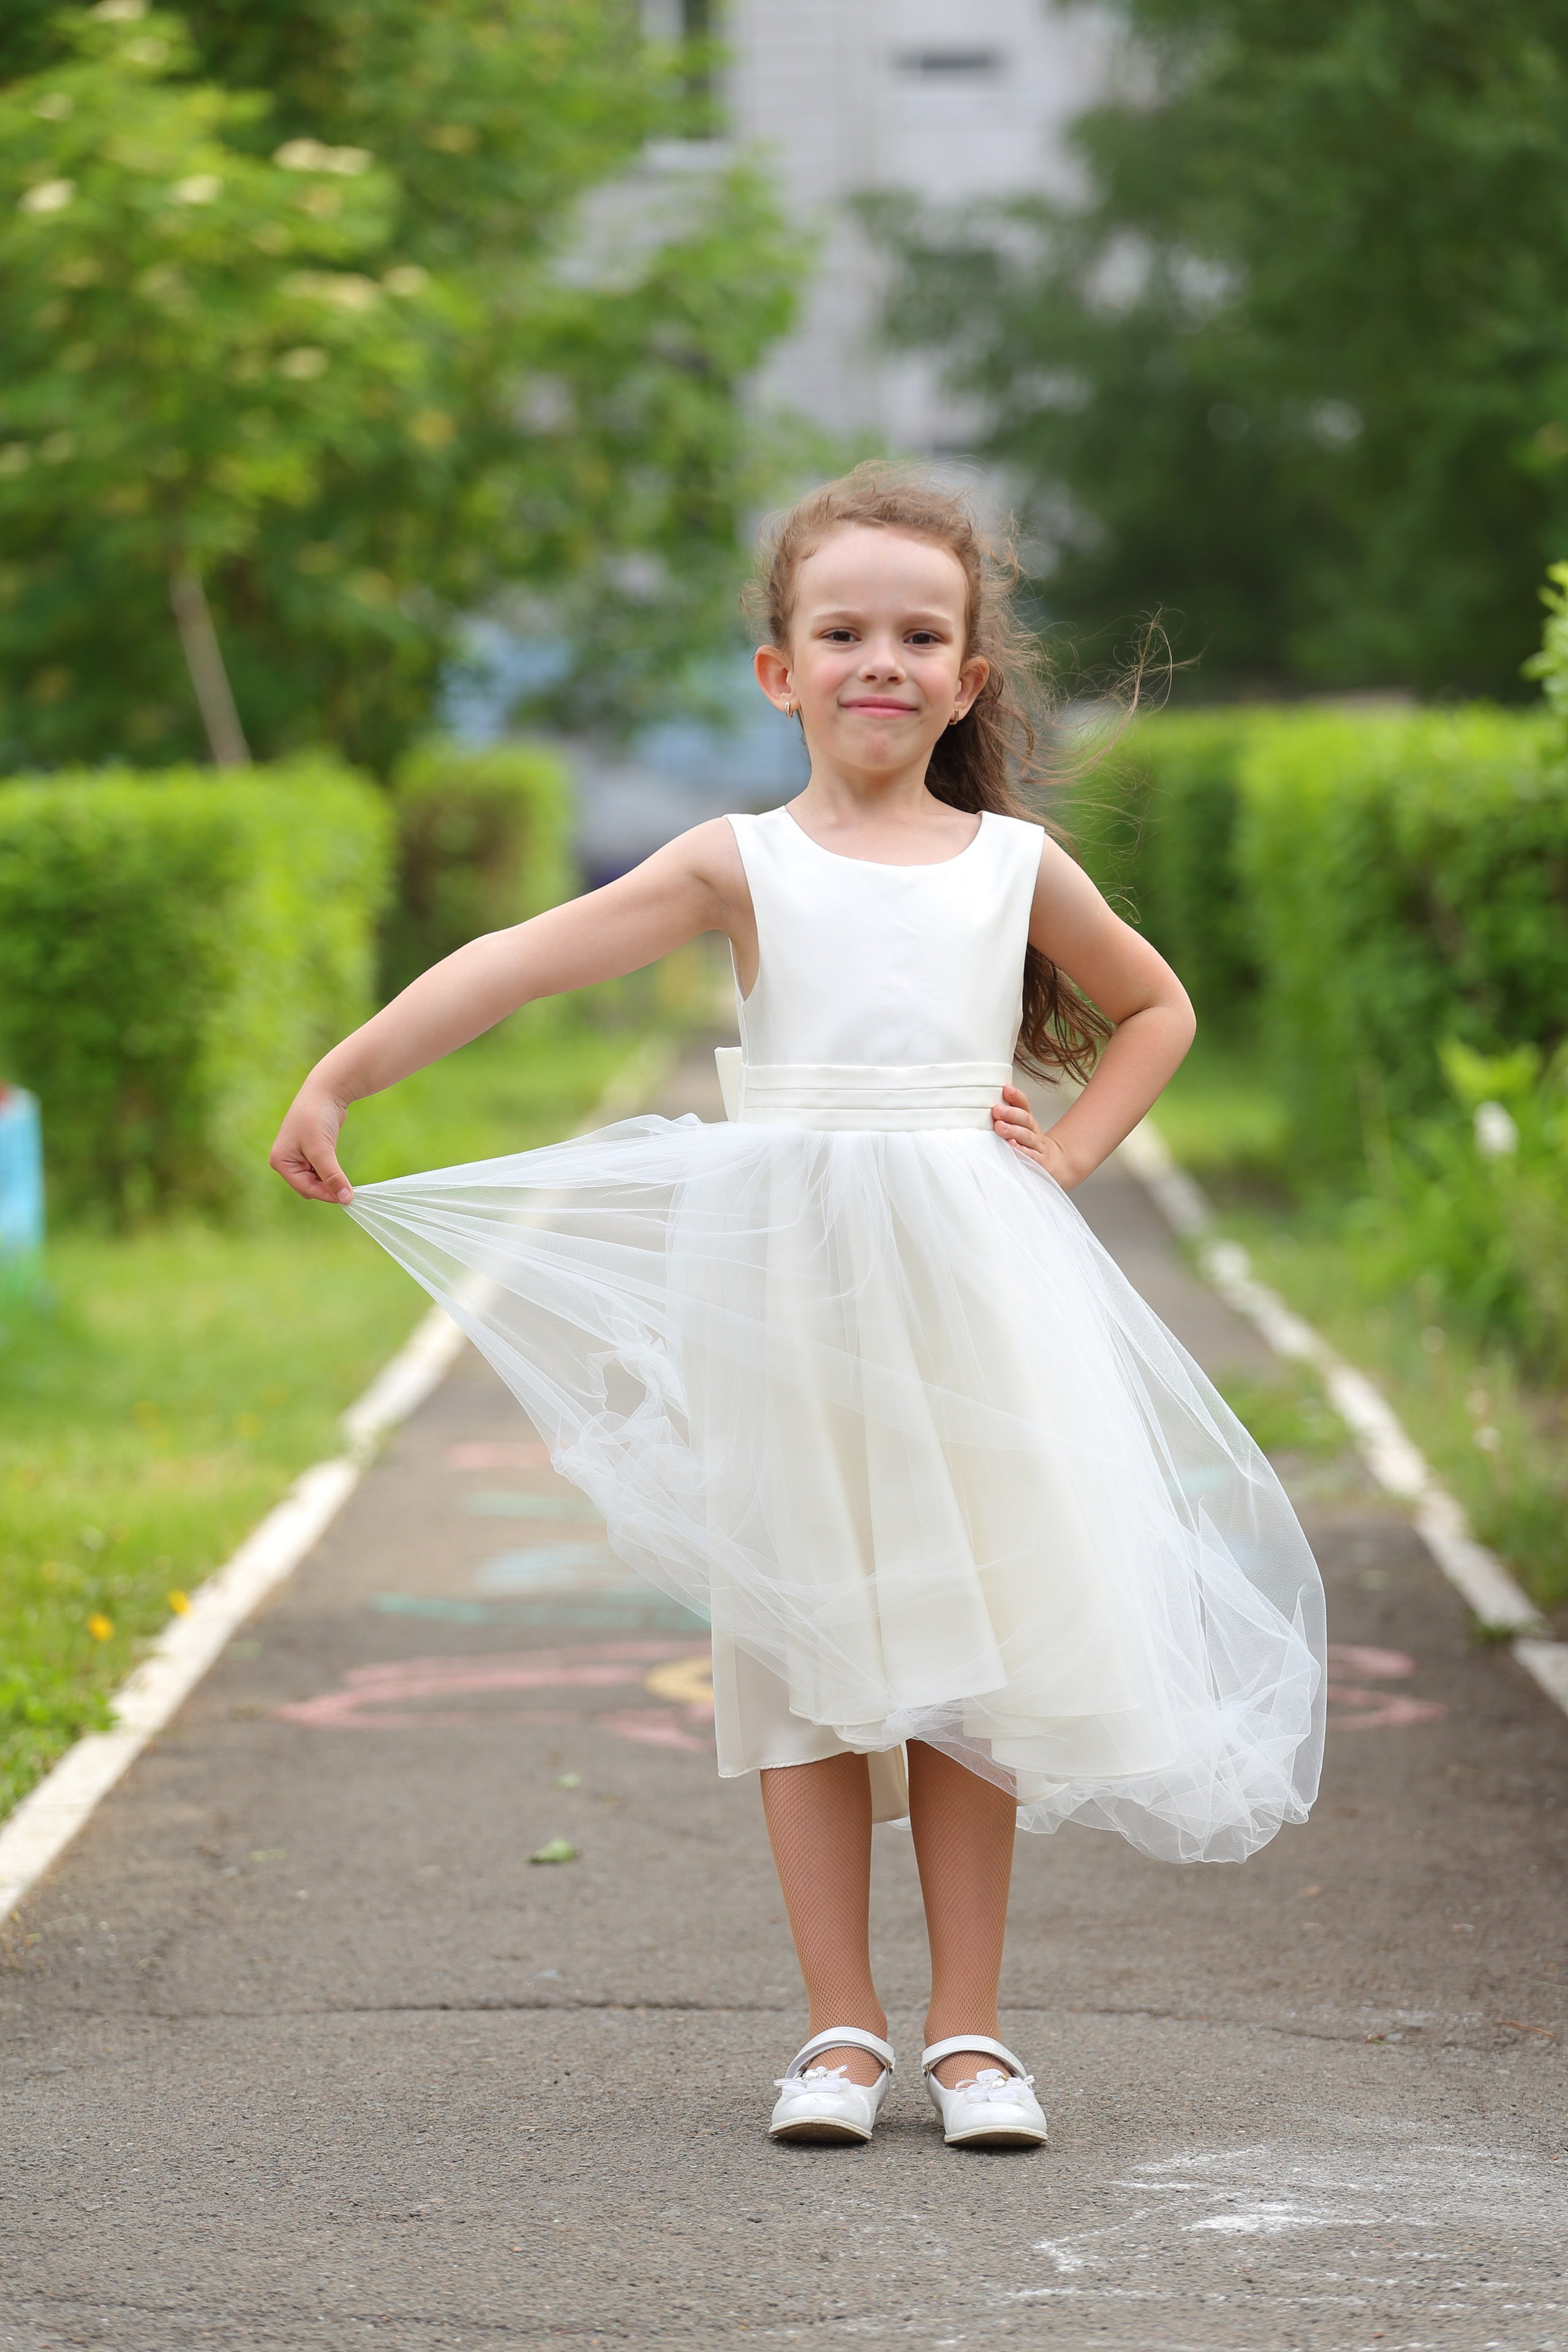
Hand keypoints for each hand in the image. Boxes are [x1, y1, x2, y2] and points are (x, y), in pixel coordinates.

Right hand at [270, 1082, 352, 1204]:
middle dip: (326, 1188)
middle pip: (309, 1187)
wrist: (326, 1091)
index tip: (348, 1199)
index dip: (326, 1195)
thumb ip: (332, 1176)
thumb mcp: (322, 1150)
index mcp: (280, 1162)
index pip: (304, 1188)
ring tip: (343, 1178)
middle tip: (348, 1190)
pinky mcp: (310, 1153)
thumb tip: (345, 1199)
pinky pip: (321, 1172)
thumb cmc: (317, 1117)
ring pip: (316, 1181)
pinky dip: (331, 1173)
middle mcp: (286, 1161)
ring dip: (329, 1181)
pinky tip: (339, 1169)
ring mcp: (297, 1158)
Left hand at [990, 1084, 1078, 1186]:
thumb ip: (1006, 1119)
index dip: (1016, 1096)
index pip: (1024, 1105)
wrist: (1058, 1163)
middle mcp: (1034, 1132)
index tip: (1006, 1089)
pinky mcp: (1041, 1163)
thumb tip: (984, 1106)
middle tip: (997, 1110)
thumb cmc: (1031, 1146)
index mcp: (1028, 1122)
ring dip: (1013, 1131)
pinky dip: (1021, 1150)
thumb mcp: (1022, 1130)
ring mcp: (1038, 1147)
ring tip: (999, 1126)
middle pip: (1025, 1119)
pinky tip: (1011, 1146)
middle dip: (1011, 1113)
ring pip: (1027, 1136)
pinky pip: (1031, 1156)